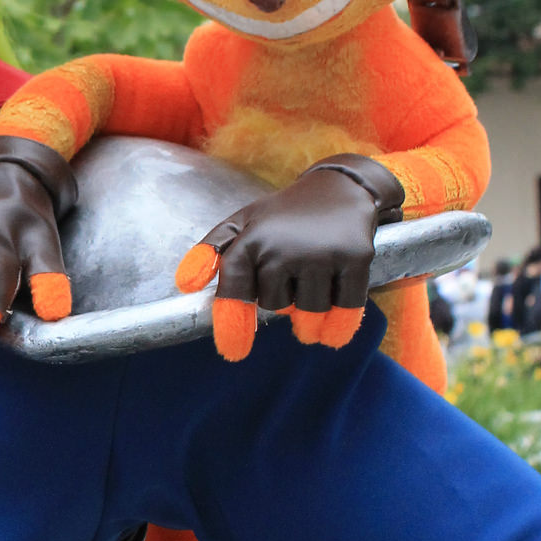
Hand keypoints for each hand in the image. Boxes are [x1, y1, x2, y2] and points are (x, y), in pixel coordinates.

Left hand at [174, 155, 403, 361]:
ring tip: (314, 278)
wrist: (340, 187)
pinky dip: (339, 320)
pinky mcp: (356, 258)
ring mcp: (321, 253)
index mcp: (251, 239)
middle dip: (282, 298)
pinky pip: (345, 307)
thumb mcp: (243, 222)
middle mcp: (283, 246)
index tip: (234, 353)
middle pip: (275, 306)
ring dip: (310, 307)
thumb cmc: (284, 214)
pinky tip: (334, 320)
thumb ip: (211, 251)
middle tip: (292, 269)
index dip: (232, 323)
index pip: (235, 290)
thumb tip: (185, 284)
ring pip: (309, 311)